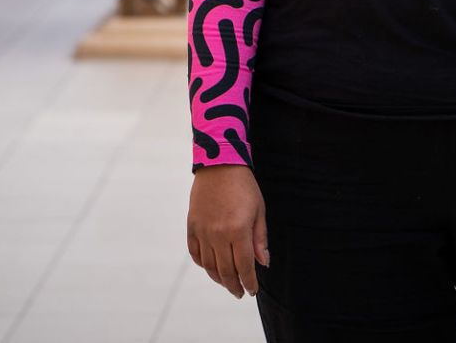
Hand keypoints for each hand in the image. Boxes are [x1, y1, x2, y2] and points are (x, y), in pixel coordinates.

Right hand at [187, 164, 269, 298]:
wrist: (219, 164)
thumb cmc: (244, 186)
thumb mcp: (259, 210)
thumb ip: (260, 239)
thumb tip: (263, 264)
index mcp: (238, 230)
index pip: (244, 267)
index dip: (249, 282)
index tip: (252, 291)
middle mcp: (218, 235)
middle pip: (225, 271)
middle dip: (234, 285)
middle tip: (239, 292)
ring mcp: (203, 231)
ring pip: (209, 266)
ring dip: (219, 279)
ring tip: (227, 283)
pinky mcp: (192, 226)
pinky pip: (195, 254)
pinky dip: (203, 264)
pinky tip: (211, 267)